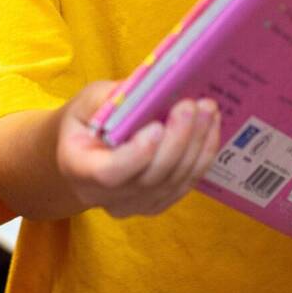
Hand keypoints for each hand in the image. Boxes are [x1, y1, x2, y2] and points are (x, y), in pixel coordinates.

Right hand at [56, 82, 220, 217]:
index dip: (137, 154)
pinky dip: (202, 155)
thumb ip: (112, 98)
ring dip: (197, 144)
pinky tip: (211, 127)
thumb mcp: (86, 103)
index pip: (111, 173)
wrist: (83, 157)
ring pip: (174, 181)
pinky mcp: (157, 204)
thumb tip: (152, 86)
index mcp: (81, 170)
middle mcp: (107, 197)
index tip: (157, 125)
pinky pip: (185, 183)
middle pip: (151, 177)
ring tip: (208, 110)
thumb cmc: (84, 124)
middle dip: (177, 140)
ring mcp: (135, 205)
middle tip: (192, 106)